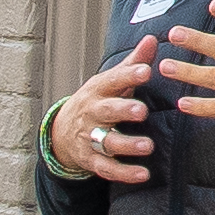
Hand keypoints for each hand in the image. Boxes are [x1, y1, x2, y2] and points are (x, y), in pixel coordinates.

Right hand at [46, 44, 160, 184]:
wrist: (62, 131)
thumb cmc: (97, 100)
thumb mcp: (110, 81)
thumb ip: (133, 63)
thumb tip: (152, 39)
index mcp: (99, 90)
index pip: (114, 80)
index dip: (129, 75)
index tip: (146, 70)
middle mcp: (92, 113)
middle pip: (106, 111)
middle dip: (123, 110)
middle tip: (141, 111)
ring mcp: (89, 137)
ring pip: (107, 141)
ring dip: (127, 145)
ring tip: (148, 146)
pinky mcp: (91, 159)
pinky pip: (106, 168)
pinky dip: (124, 173)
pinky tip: (143, 174)